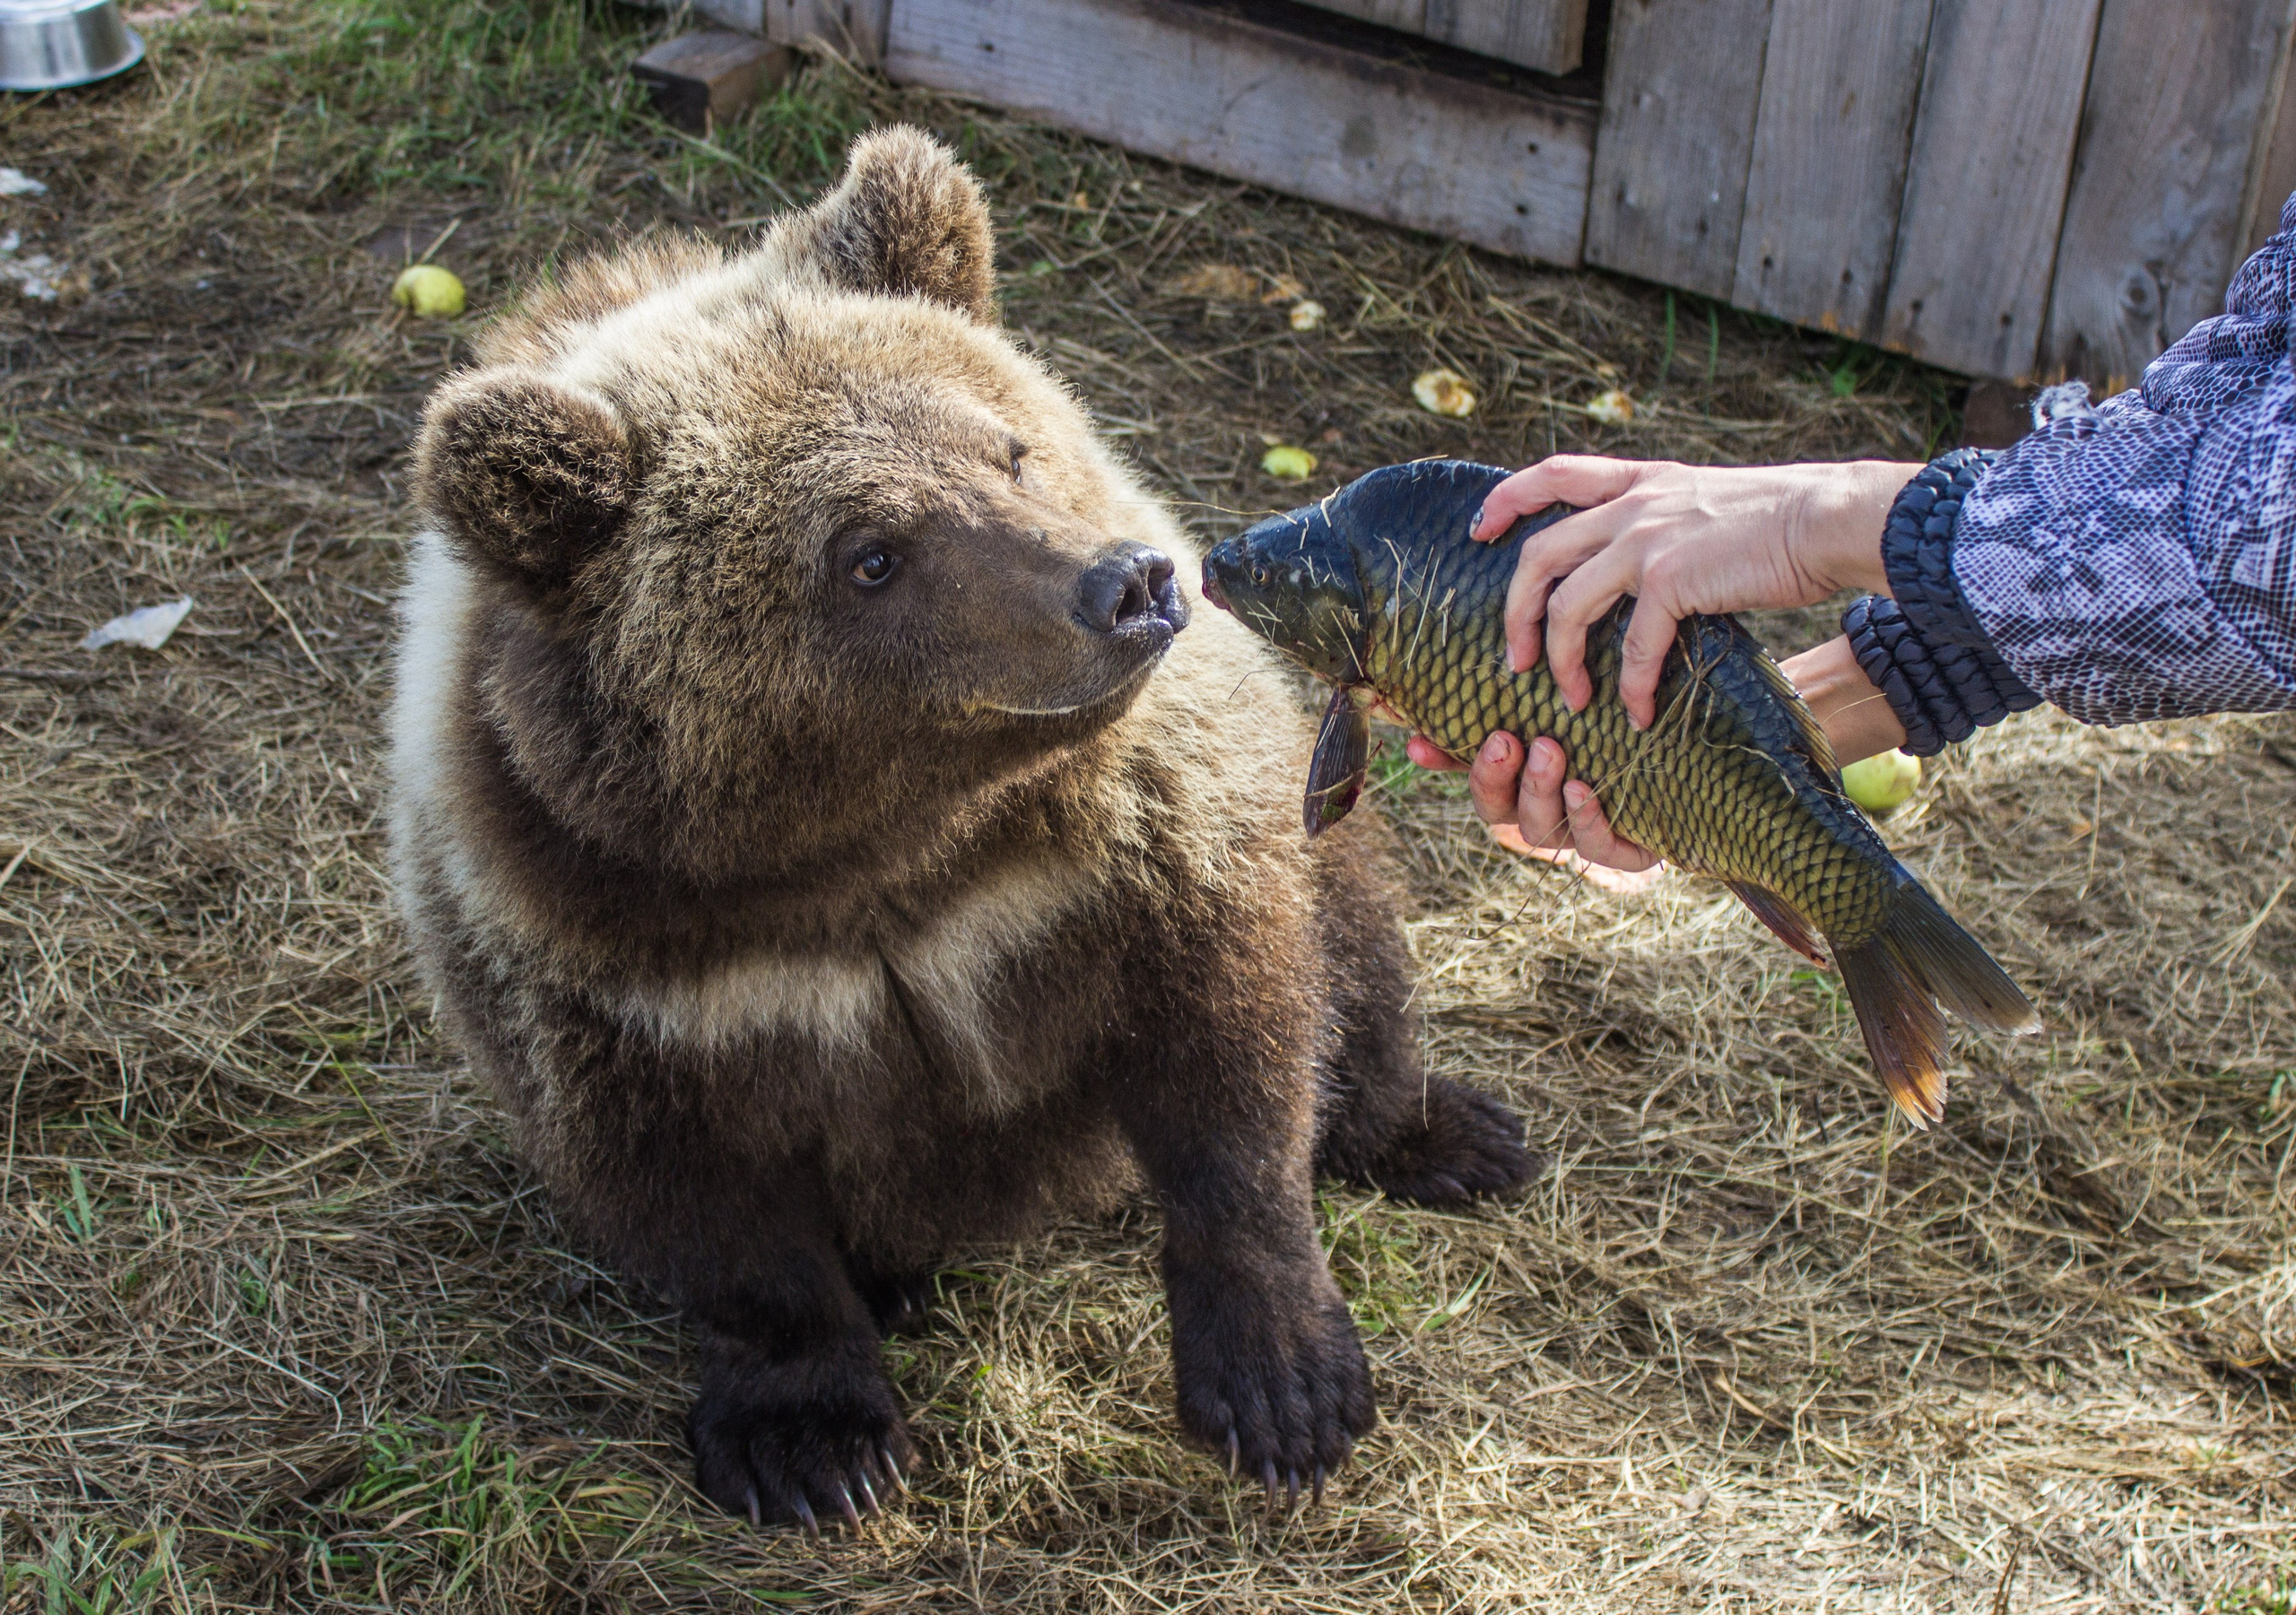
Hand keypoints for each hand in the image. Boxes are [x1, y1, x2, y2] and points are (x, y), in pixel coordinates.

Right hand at [1407, 634, 1908, 871]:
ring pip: (1538, 832)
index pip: (1475, 764)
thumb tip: (1515, 584)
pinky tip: (1593, 789)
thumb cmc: (1684, 694)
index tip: (1419, 743)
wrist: (1764, 737)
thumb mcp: (1623, 661)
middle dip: (1489, 775)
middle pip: (1496, 806)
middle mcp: (1560, 799)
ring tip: (1553, 753)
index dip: (1442, 757)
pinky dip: (1588, 822)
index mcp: (1543, 759)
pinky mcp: (1638, 848)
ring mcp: (1597, 827)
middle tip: (1504, 738)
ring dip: (1538, 793)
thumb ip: (1572, 640)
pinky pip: (1598, 849)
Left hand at [1472, 455, 1920, 727]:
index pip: (1552, 473)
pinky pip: (1632, 645)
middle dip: (1516, 612)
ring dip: (1560, 658)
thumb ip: (1663, 522)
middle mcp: (1633, 506)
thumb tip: (1640, 562)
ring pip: (1568, 604)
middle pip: (1539, 555)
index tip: (1479, 530)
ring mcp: (1648, 539)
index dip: (1507, 499)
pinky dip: (1630, 686)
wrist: (1830, 518)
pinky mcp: (1673, 578)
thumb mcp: (1705, 503)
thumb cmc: (1779, 522)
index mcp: (1639, 483)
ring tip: (1568, 697)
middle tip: (1515, 658)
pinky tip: (1637, 714)